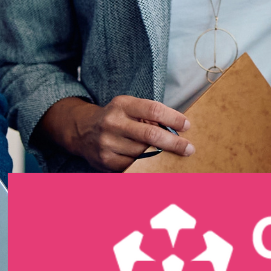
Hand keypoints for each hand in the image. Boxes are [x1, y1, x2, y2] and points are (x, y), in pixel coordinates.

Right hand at [35, 95, 191, 171]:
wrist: (82, 130)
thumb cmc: (116, 117)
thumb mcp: (129, 107)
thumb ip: (149, 115)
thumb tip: (178, 129)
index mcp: (122, 104)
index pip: (153, 110)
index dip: (173, 118)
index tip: (187, 126)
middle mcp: (113, 122)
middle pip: (150, 134)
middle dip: (174, 143)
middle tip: (189, 148)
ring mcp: (107, 143)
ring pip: (143, 153)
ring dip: (160, 155)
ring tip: (169, 155)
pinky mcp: (106, 160)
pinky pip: (133, 166)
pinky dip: (146, 165)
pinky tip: (153, 164)